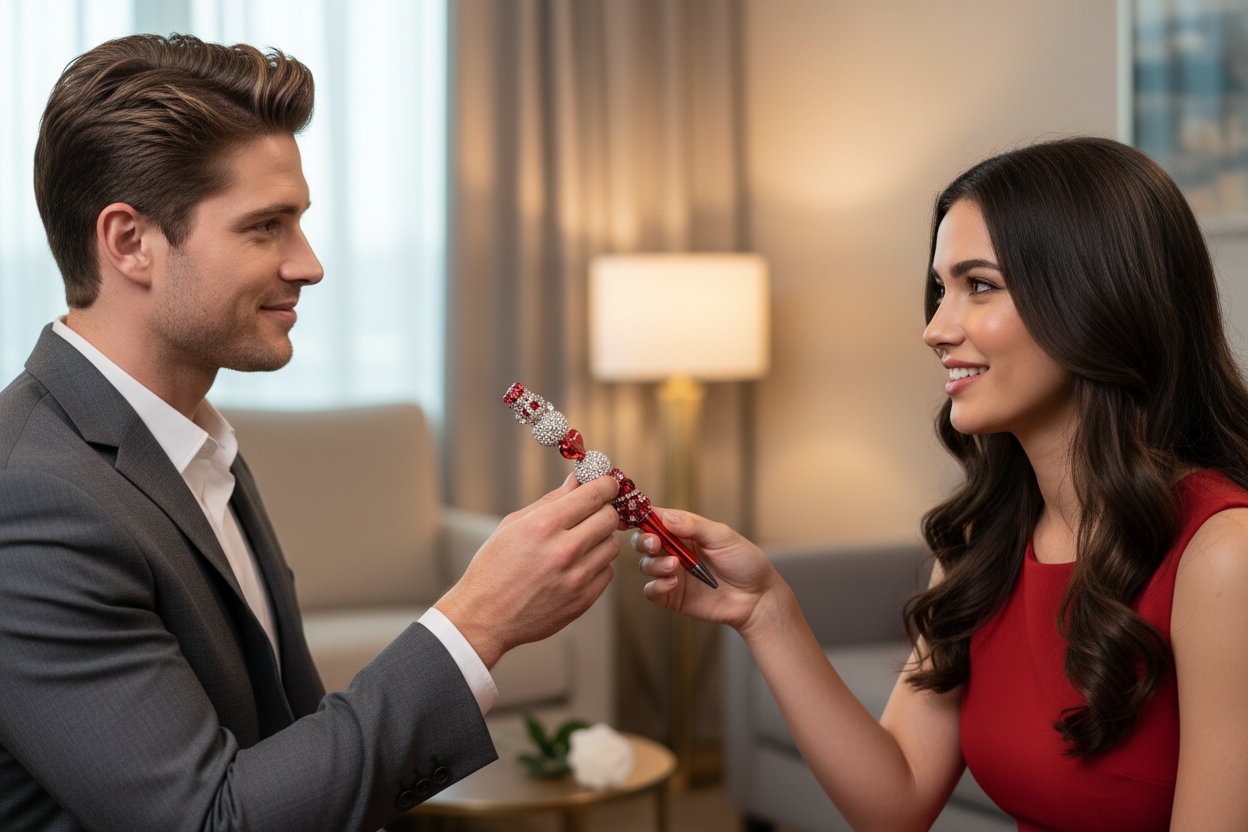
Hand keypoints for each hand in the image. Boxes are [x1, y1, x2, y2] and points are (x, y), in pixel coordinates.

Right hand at [435, 474, 620, 667]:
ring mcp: (577, 577)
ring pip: (613, 544)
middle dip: (605, 509)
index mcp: (544, 526)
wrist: (486, 617)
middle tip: (593, 512)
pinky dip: (598, 564)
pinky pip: (608, 571)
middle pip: (609, 518)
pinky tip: (577, 566)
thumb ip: (550, 500)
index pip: (593, 495)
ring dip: (601, 538)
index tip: (607, 484)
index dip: (606, 485)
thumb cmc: (493, 569)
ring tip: (580, 542)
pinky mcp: (584, 599)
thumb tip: (577, 480)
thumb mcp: (513, 525)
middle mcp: (565, 550)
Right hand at [633, 510, 784, 634]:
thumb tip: (666, 517)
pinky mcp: (672, 596)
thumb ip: (693, 526)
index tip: (635, 517)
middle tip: (656, 544)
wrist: (756, 598)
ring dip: (654, 564)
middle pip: (643, 541)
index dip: (640, 516)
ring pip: (645, 565)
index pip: (656, 518)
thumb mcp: (722, 537)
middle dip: (643, 541)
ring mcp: (672, 574)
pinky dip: (657, 586)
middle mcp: (674, 550)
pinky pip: (651, 591)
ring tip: (674, 566)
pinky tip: (674, 583)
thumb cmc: (744, 562)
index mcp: (685, 530)